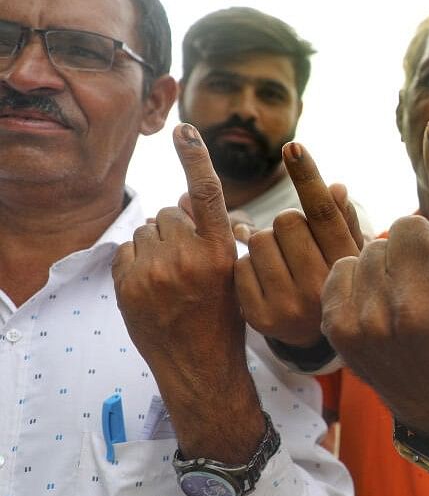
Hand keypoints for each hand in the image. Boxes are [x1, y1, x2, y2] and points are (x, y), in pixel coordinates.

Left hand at [113, 124, 263, 461]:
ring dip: (157, 244)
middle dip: (177, 228)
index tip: (184, 129)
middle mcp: (188, 258)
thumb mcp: (234, 273)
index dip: (195, 158)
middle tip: (189, 261)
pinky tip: (154, 285)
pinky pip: (128, 249)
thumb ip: (215, 233)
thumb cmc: (224, 318)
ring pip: (148, 230)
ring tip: (172, 277)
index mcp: (222, 253)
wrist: (199, 366)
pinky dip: (138, 260)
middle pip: (171, 213)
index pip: (208, 194)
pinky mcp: (129, 285)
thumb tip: (189, 196)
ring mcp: (155, 273)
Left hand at [235, 142, 363, 347]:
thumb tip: (336, 187)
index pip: (324, 213)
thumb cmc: (334, 281)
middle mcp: (321, 285)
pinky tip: (265, 279)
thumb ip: (342, 218)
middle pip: (286, 221)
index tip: (293, 146)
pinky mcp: (260, 317)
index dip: (308, 177)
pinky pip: (241, 266)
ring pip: (259, 240)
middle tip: (295, 243)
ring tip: (281, 262)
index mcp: (346, 264)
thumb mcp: (349, 251)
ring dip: (265, 243)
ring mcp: (289, 304)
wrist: (317, 339)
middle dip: (286, 224)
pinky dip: (248, 266)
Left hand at [320, 118, 428, 440]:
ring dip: (391, 259)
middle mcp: (419, 311)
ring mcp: (373, 321)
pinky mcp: (338, 325)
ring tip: (406, 293)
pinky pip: (344, 263)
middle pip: (407, 225)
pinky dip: (362, 276)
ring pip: (373, 244)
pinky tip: (380, 303)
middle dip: (422, 238)